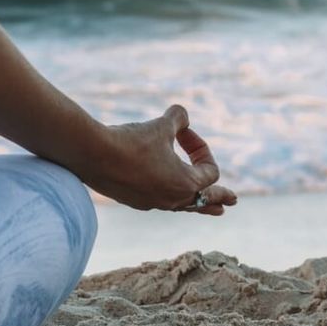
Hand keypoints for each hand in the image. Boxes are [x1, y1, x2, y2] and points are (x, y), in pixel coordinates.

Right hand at [81, 105, 237, 215]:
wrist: (93, 155)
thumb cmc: (132, 141)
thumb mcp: (161, 125)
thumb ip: (178, 118)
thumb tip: (183, 116)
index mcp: (185, 184)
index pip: (209, 170)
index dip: (201, 147)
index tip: (183, 132)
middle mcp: (172, 199)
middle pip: (204, 201)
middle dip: (219, 197)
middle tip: (232, 202)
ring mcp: (152, 203)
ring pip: (182, 206)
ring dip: (197, 203)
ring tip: (212, 209)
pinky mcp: (134, 200)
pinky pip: (160, 201)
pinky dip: (170, 195)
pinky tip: (167, 194)